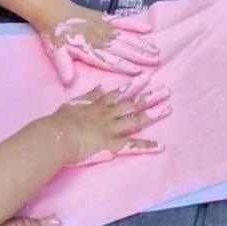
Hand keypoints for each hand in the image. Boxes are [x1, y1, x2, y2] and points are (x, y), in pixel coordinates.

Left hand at [41, 7, 159, 84]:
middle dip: (139, 56)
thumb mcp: (55, 52)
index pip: (109, 60)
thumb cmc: (54, 34)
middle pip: (122, 48)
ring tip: (155, 51)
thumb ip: (64, 66)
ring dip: (141, 45)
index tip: (138, 71)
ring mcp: (104, 26)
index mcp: (89, 48)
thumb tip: (68, 81)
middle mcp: (100, 38)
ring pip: (126, 37)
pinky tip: (147, 29)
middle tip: (155, 62)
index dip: (124, 65)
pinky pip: (122, 22)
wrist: (52, 9)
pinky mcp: (104, 18)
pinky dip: (135, 25)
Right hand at [50, 86, 166, 166]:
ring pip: (136, 120)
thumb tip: (98, 87)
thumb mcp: (73, 103)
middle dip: (149, 97)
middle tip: (165, 90)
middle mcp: (108, 115)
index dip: (132, 87)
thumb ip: (88, 95)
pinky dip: (147, 146)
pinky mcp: (113, 145)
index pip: (119, 94)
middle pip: (132, 104)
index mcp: (98, 106)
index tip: (145, 79)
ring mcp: (112, 129)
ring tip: (167, 107)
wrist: (58, 135)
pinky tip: (161, 146)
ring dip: (153, 114)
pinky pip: (132, 146)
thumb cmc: (60, 121)